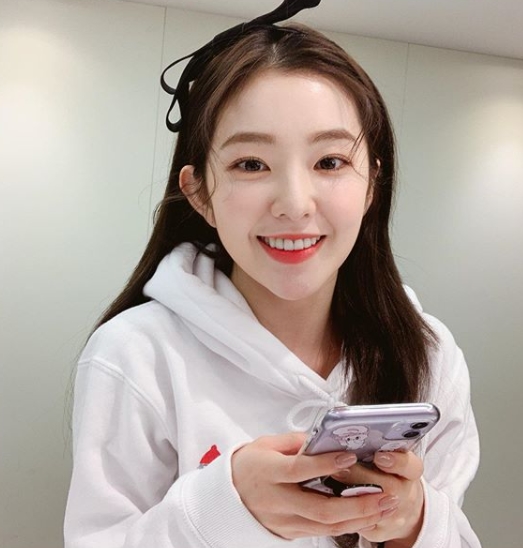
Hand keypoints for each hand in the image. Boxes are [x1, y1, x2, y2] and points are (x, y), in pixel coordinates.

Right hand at [231, 433, 401, 539]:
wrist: (227, 495)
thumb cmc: (249, 464)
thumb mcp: (266, 444)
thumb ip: (296, 441)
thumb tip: (325, 439)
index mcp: (268, 472)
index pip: (299, 469)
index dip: (326, 464)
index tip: (350, 456)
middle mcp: (276, 500)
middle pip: (320, 509)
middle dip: (357, 504)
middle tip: (385, 494)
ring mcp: (283, 521)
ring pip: (325, 526)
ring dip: (359, 517)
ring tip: (385, 505)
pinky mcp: (288, 532)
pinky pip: (320, 531)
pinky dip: (346, 524)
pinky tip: (365, 514)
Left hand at [335, 451, 424, 545]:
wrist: (403, 510)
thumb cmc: (392, 476)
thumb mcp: (393, 458)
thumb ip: (379, 447)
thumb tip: (355, 436)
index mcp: (410, 474)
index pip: (410, 466)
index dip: (396, 462)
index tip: (379, 456)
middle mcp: (405, 496)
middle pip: (386, 488)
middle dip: (360, 476)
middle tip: (339, 466)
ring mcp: (393, 517)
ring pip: (368, 509)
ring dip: (347, 493)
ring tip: (330, 480)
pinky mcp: (378, 532)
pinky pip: (356, 522)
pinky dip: (342, 509)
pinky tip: (331, 498)